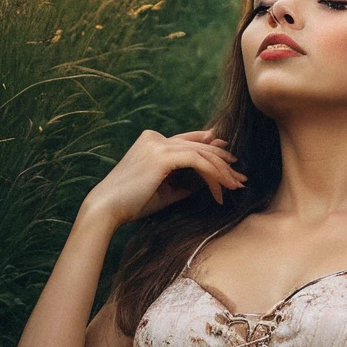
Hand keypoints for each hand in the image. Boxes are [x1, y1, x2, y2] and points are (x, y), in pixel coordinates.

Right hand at [83, 127, 246, 227]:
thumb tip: (208, 182)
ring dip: (222, 171)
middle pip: (199, 146)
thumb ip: (184, 181)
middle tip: (240, 177)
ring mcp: (158, 145)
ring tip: (236, 186)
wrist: (106, 209)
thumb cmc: (133, 203)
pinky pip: (198, 162)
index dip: (212, 147)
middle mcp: (155, 138)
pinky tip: (221, 190)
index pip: (190, 141)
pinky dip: (213, 176)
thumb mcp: (164, 189)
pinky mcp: (163, 156)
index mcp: (152, 141)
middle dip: (223, 162)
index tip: (231, 160)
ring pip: (202, 153)